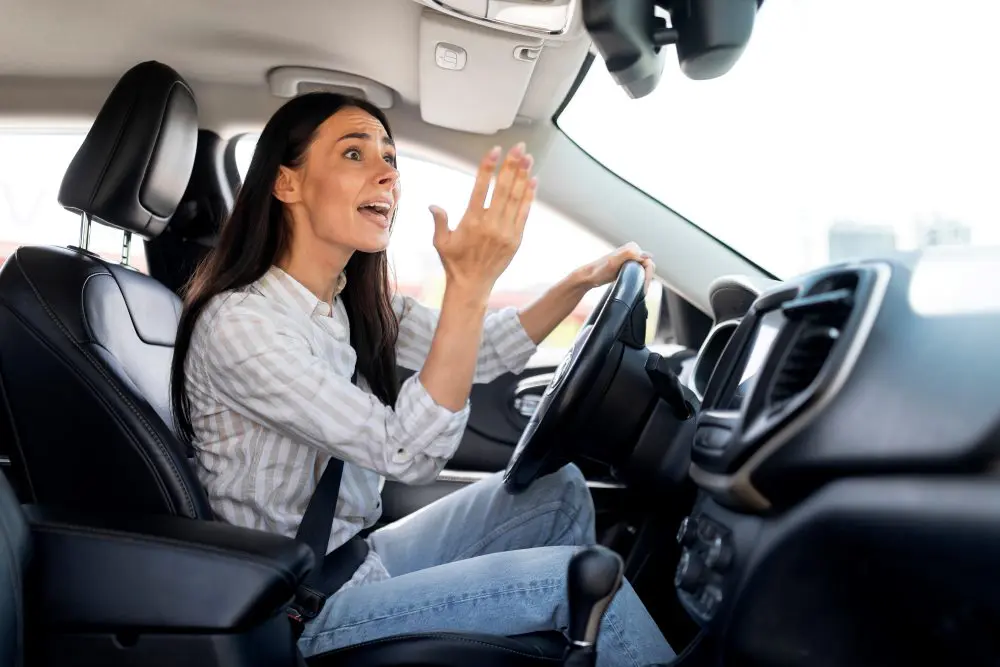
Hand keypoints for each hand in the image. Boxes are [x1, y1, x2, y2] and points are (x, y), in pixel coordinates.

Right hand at [430, 143, 535, 296]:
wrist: (472, 285)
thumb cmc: (454, 262)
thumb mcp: (441, 241)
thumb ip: (439, 221)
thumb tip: (433, 205)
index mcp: (471, 221)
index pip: (481, 188)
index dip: (488, 168)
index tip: (495, 151)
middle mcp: (491, 225)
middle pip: (503, 189)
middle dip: (512, 165)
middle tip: (519, 147)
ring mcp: (506, 232)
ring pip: (517, 198)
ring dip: (523, 176)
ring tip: (527, 158)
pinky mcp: (516, 239)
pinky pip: (524, 213)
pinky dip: (530, 196)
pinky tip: (533, 180)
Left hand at [575, 242, 655, 293]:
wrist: (589, 277)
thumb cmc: (599, 270)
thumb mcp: (613, 262)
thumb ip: (629, 254)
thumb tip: (647, 256)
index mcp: (632, 247)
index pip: (649, 262)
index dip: (649, 276)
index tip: (644, 288)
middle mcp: (633, 250)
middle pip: (649, 266)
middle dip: (647, 279)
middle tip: (643, 291)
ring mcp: (631, 258)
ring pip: (645, 270)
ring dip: (645, 280)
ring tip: (641, 291)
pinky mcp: (628, 265)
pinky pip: (640, 272)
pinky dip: (641, 280)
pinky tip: (637, 287)